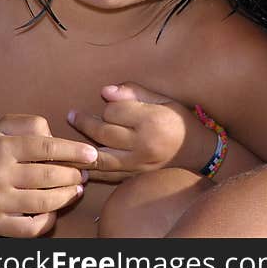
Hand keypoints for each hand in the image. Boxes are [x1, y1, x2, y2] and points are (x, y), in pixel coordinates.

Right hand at [0, 114, 95, 237]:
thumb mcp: (6, 127)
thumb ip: (33, 124)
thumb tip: (56, 137)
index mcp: (3, 148)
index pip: (47, 148)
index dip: (74, 151)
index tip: (92, 154)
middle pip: (49, 176)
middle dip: (74, 175)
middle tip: (84, 174)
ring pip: (44, 203)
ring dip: (68, 196)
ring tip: (77, 189)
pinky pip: (30, 229)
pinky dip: (48, 221)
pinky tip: (55, 211)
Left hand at [67, 83, 215, 181]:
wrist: (198, 152)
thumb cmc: (180, 121)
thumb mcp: (164, 100)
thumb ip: (135, 93)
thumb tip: (105, 91)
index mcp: (151, 120)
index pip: (114, 111)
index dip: (108, 105)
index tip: (110, 103)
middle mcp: (143, 143)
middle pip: (102, 132)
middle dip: (84, 122)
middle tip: (73, 115)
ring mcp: (137, 164)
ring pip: (99, 157)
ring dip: (80, 148)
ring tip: (67, 139)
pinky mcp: (134, 176)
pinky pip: (106, 175)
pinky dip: (90, 169)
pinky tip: (80, 162)